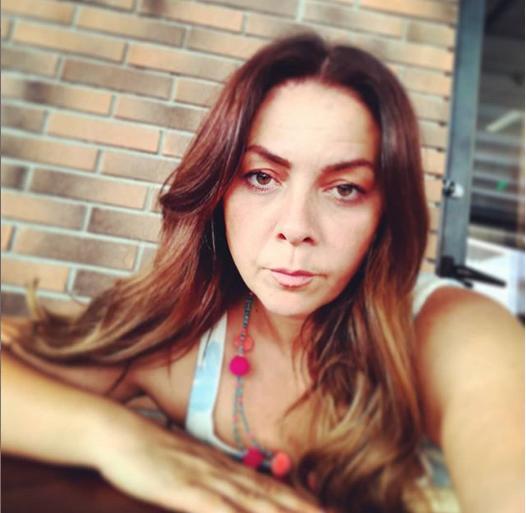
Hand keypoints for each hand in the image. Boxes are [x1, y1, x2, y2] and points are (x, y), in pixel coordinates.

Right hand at [94, 412, 323, 512]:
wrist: (121, 433)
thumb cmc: (154, 454)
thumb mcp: (189, 468)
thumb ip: (214, 481)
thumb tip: (235, 493)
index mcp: (227, 469)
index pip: (273, 488)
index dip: (303, 501)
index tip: (329, 511)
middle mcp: (225, 473)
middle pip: (273, 496)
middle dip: (306, 510)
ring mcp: (207, 480)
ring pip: (254, 502)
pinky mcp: (184, 489)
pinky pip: (216, 508)